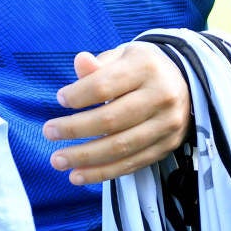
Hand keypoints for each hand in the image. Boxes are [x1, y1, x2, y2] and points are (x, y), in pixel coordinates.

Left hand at [42, 42, 190, 184]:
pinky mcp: (167, 146)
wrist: (182, 82)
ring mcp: (167, 125)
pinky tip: (79, 175)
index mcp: (146, 68)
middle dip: (75, 129)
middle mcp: (161, 96)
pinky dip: (103, 172)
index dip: (79, 95)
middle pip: (111, 119)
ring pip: (121, 147)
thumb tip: (80, 62)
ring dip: (85, 158)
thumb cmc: (141, 67)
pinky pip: (132, 164)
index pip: (106, 85)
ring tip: (58, 160)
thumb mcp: (122, 55)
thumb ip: (99, 64)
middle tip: (48, 132)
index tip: (60, 99)